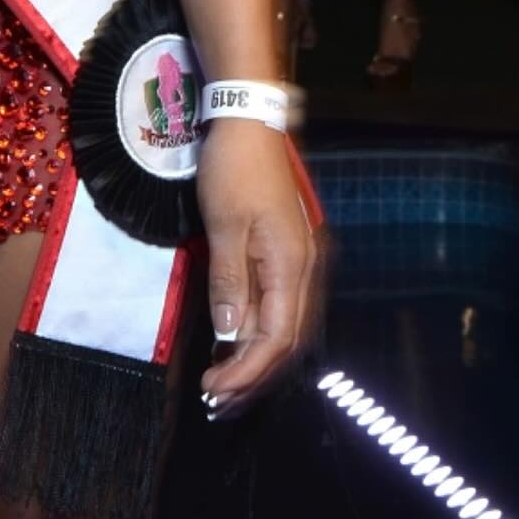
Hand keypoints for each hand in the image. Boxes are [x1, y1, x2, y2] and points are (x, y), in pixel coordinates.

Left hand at [196, 119, 319, 414]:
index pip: (276, 338)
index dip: (247, 371)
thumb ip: (229, 283)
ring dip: (253, 354)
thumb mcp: (224, 226)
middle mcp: (303, 269)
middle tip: (215, 397)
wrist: (249, 121)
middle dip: (252, 373)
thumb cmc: (235, 171)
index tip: (216, 389)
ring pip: (282, 323)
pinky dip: (254, 327)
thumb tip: (230, 336)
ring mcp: (296, 259)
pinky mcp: (284, 249)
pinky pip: (274, 302)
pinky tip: (232, 338)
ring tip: (222, 378)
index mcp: (292, 266)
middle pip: (284, 339)